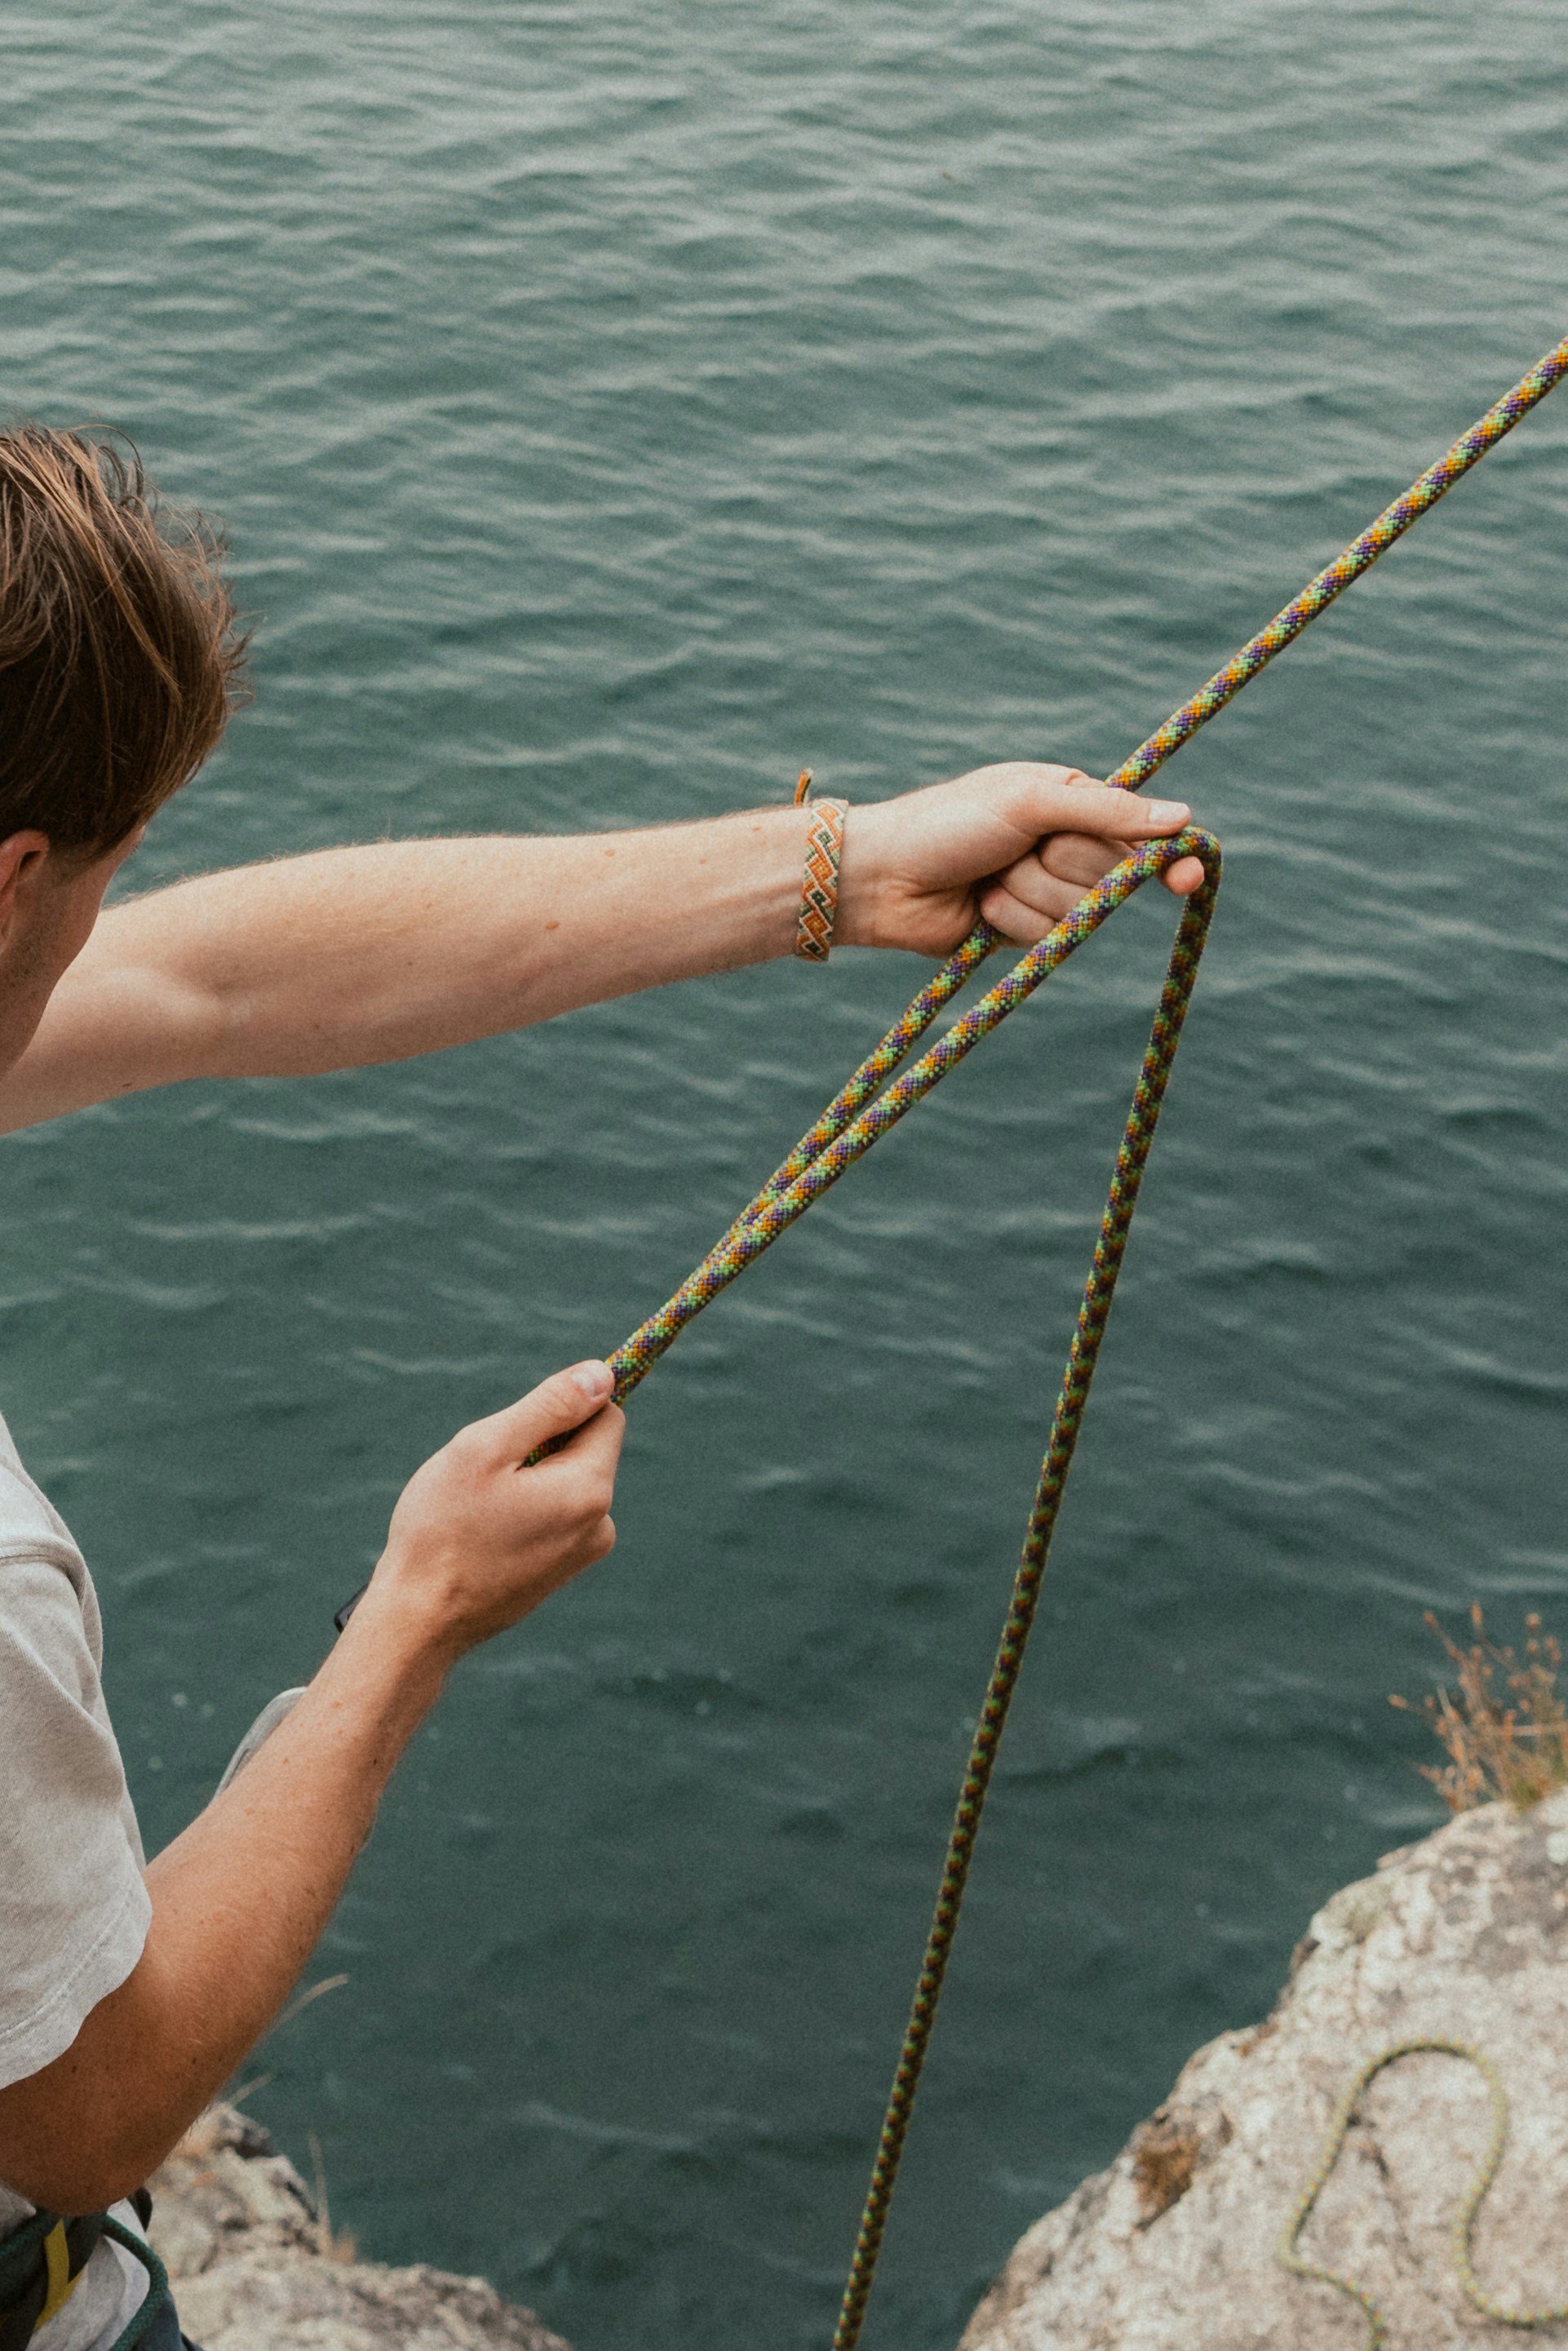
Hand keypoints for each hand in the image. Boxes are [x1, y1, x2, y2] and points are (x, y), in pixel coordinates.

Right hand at [363, 1361, 624, 1660]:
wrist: (419, 1622)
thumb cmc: (442, 1530)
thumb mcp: (488, 1448)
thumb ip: (550, 1406)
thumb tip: (602, 1374)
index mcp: (588, 1489)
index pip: (607, 1415)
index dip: (564, 1404)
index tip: (519, 1420)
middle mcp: (600, 1524)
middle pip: (584, 1450)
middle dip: (537, 1445)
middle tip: (484, 1473)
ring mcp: (580, 1554)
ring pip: (562, 1483)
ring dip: (525, 1480)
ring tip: (477, 1509)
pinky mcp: (558, 1573)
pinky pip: (549, 1517)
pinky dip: (521, 1511)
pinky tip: (481, 1534)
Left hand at [837, 762, 1205, 957]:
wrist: (886, 877)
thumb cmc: (950, 823)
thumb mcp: (1030, 802)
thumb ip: (1104, 812)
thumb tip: (1181, 817)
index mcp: (1071, 800)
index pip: (1138, 832)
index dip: (1166, 855)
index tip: (1189, 876)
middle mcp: (1063, 845)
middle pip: (1108, 874)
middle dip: (1063, 864)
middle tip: (1018, 847)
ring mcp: (1043, 890)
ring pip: (1076, 910)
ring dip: (1029, 893)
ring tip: (990, 874)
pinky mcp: (1022, 930)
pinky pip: (1046, 937)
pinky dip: (1012, 920)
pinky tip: (979, 905)